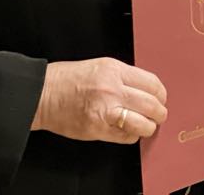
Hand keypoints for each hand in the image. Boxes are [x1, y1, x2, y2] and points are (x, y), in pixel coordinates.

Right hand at [31, 57, 166, 143]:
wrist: (42, 94)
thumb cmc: (67, 80)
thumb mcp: (101, 66)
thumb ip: (123, 77)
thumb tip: (145, 90)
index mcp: (114, 70)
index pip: (152, 83)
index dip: (161, 94)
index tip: (161, 98)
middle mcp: (112, 89)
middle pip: (152, 104)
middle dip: (159, 112)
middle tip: (158, 114)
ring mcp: (105, 110)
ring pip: (143, 122)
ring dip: (149, 126)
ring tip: (147, 125)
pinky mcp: (97, 129)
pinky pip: (125, 136)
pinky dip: (131, 136)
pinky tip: (129, 131)